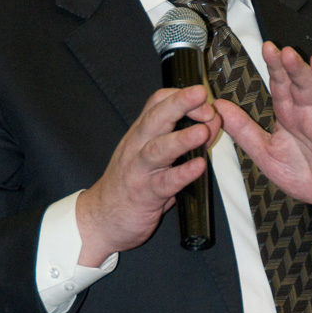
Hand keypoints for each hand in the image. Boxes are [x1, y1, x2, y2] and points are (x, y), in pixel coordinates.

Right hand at [76, 85, 220, 264]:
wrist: (100, 218)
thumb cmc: (130, 184)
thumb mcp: (154, 156)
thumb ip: (183, 139)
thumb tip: (211, 122)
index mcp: (140, 134)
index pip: (156, 103)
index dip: (178, 96)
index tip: (201, 97)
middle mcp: (137, 147)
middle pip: (156, 118)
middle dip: (179, 104)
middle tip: (200, 94)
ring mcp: (139, 171)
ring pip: (158, 149)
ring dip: (181, 139)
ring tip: (202, 132)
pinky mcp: (144, 195)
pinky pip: (165, 183)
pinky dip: (183, 174)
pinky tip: (198, 167)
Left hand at [215, 44, 311, 222]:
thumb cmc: (304, 173)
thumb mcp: (266, 154)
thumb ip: (243, 130)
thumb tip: (217, 106)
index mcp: (291, 115)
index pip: (282, 87)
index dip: (276, 69)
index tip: (268, 49)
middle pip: (305, 87)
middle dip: (296, 70)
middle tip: (287, 52)